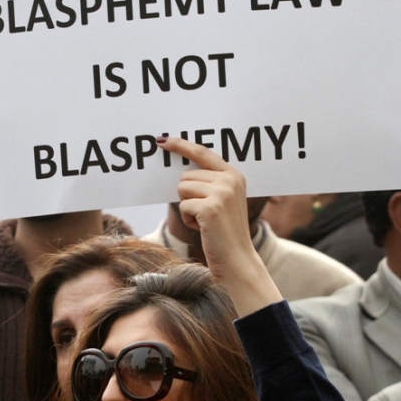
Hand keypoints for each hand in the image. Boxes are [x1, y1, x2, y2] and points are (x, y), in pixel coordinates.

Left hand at [158, 136, 282, 316]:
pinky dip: (188, 220)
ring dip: (187, 207)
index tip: (163, 141)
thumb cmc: (224, 232)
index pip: (203, 152)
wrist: (237, 260)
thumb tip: (180, 171)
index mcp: (234, 175)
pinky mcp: (210, 207)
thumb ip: (209, 183)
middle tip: (205, 214)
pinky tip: (203, 228)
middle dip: (188, 196)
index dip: (181, 145)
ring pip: (182, 188)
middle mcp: (230, 180)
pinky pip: (183, 205)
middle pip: (186, 175)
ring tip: (205, 221)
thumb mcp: (221, 201)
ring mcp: (221, 192)